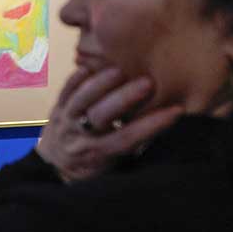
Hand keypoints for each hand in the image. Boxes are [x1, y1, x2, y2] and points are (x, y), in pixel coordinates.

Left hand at [37, 67, 182, 181]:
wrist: (56, 163)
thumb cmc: (96, 164)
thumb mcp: (116, 165)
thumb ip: (138, 147)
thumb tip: (172, 122)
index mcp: (99, 154)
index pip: (127, 138)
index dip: (152, 125)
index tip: (176, 111)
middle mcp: (80, 137)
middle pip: (101, 116)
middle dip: (124, 98)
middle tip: (148, 83)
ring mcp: (65, 120)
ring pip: (81, 100)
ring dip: (101, 83)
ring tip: (121, 69)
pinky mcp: (57, 107)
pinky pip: (64, 90)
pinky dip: (76, 78)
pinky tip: (89, 66)